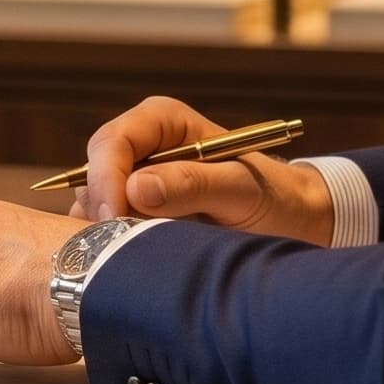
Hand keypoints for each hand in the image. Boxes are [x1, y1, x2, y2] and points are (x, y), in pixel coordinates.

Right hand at [70, 95, 334, 245]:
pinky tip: (141, 260)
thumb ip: (192, 184)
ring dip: (109, 231)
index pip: (113, 141)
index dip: (106, 178)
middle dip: (105, 208)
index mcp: (163, 122)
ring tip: (148, 252)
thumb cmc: (273, 198)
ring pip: (93, 205)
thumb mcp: (241, 190)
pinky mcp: (131, 215)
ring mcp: (132, 182)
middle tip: (126, 243)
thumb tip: (136, 188)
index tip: (114, 217)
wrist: (289, 225)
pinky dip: (112, 247)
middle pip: (94, 172)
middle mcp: (141, 147)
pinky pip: (101, 229)